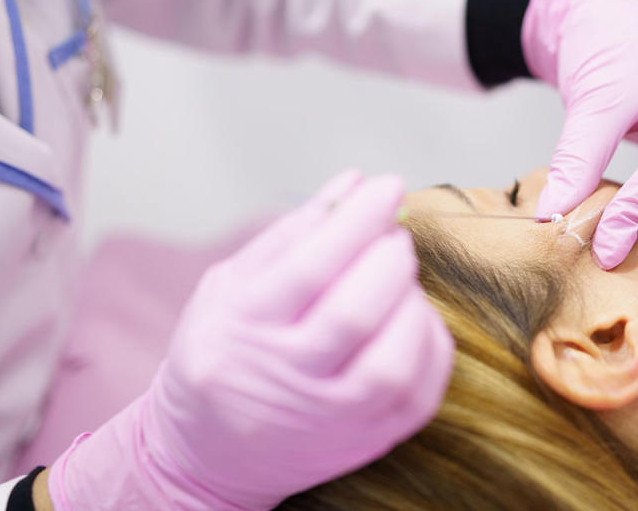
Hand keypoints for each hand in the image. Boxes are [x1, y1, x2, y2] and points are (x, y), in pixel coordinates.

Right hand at [47, 171, 453, 509]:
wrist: (206, 453)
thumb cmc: (221, 351)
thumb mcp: (230, 285)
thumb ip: (291, 233)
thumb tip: (353, 184)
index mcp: (242, 328)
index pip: (308, 269)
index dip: (357, 221)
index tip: (386, 187)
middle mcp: (283, 380)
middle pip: (353, 316)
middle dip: (389, 259)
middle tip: (394, 237)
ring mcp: (326, 420)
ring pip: (391, 365)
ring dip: (413, 305)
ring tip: (401, 279)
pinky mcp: (363, 442)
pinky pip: (418, 396)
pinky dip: (431, 346)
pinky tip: (415, 318)